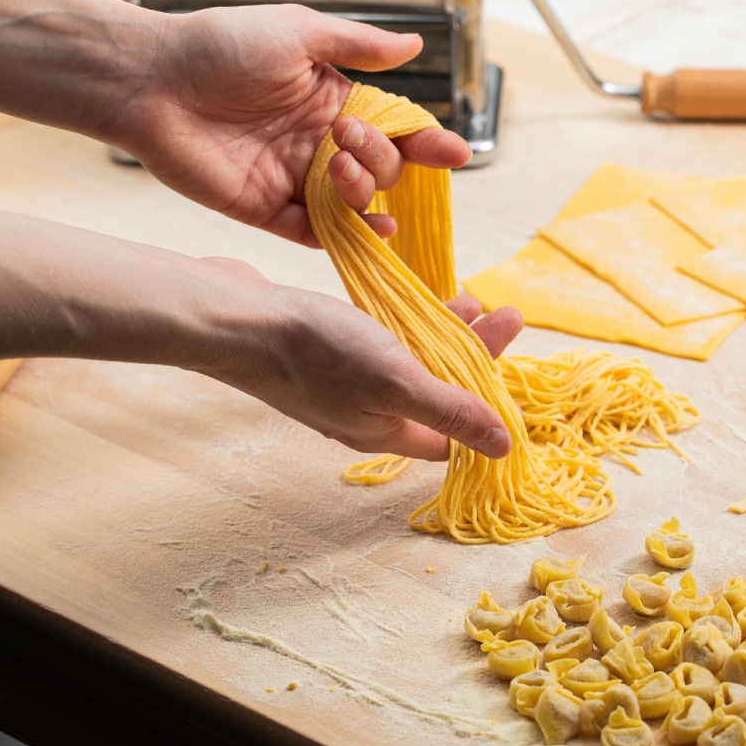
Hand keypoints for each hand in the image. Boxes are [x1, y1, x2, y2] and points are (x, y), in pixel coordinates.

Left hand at [111, 4, 470, 246]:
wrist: (152, 81)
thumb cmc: (220, 45)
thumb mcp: (298, 32)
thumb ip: (358, 45)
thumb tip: (416, 44)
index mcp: (331, 102)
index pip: (394, 130)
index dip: (427, 143)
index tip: (454, 152)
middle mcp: (319, 144)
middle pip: (383, 170)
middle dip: (382, 158)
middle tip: (347, 135)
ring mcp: (296, 180)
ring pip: (357, 204)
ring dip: (365, 192)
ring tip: (339, 168)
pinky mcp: (269, 211)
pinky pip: (320, 233)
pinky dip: (350, 236)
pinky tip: (373, 227)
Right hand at [199, 258, 522, 458]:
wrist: (229, 316)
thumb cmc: (313, 350)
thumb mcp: (397, 380)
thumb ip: (451, 411)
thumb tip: (502, 448)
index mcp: (386, 432)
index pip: (453, 436)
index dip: (488, 411)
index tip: (517, 372)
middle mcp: (366, 414)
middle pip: (438, 393)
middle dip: (477, 357)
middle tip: (508, 316)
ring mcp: (343, 382)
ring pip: (412, 363)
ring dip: (447, 334)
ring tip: (474, 299)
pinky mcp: (325, 349)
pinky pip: (383, 341)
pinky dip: (409, 322)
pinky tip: (421, 297)